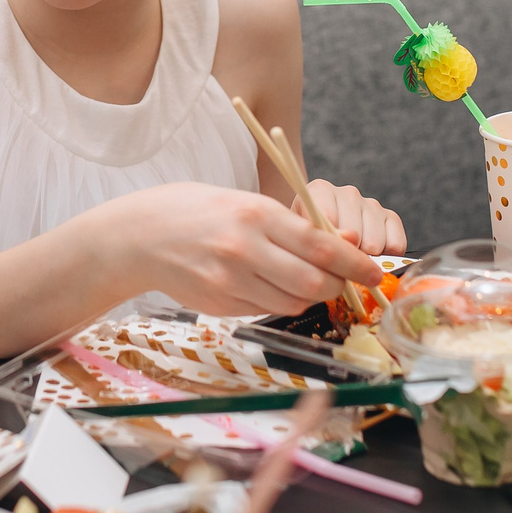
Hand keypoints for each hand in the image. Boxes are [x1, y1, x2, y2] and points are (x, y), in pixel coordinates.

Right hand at [88, 182, 382, 318]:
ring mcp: (230, 281)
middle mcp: (244, 249)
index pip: (321, 245)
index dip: (355, 263)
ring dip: (308, 296)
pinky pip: (265, 309)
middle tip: (341, 280)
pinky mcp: (220, 304)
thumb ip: (287, 224)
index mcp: (255, 214)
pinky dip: (277, 301)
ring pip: (293, 302)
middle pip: (314, 282)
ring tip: (300, 280)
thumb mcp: (244, 203)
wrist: (138, 236)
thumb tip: (339, 244)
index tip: (373, 272)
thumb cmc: (195, 211)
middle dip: (336, 285)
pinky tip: (263, 284)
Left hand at [310, 181, 406, 255]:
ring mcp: (371, 204)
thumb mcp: (300, 240)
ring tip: (352, 259)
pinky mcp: (391, 218)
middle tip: (335, 263)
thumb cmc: (306, 241)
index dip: (327, 246)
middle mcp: (348, 193)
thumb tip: (349, 240)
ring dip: (365, 259)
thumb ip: (317, 237)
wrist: (316, 238)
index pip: (328, 218)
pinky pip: (396, 245)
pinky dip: (386, 258)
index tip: (322, 259)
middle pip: (354, 236)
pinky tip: (371, 257)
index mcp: (320, 191)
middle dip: (346, 257)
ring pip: (374, 244)